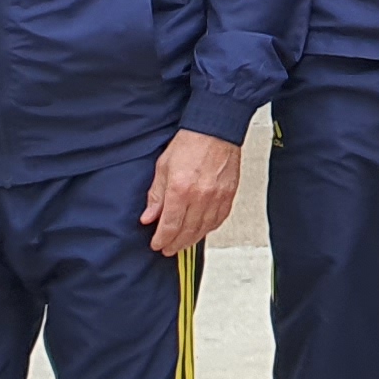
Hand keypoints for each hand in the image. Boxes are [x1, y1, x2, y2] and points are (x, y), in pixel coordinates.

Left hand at [141, 128, 242, 256]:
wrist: (216, 130)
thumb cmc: (191, 143)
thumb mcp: (163, 167)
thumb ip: (156, 195)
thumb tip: (149, 216)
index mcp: (180, 189)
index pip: (169, 225)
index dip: (161, 239)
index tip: (156, 244)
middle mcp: (200, 197)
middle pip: (186, 232)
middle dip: (175, 244)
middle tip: (167, 249)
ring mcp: (217, 197)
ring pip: (203, 229)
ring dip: (191, 240)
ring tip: (182, 243)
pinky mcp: (229, 195)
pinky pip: (219, 220)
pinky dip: (208, 229)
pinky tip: (201, 230)